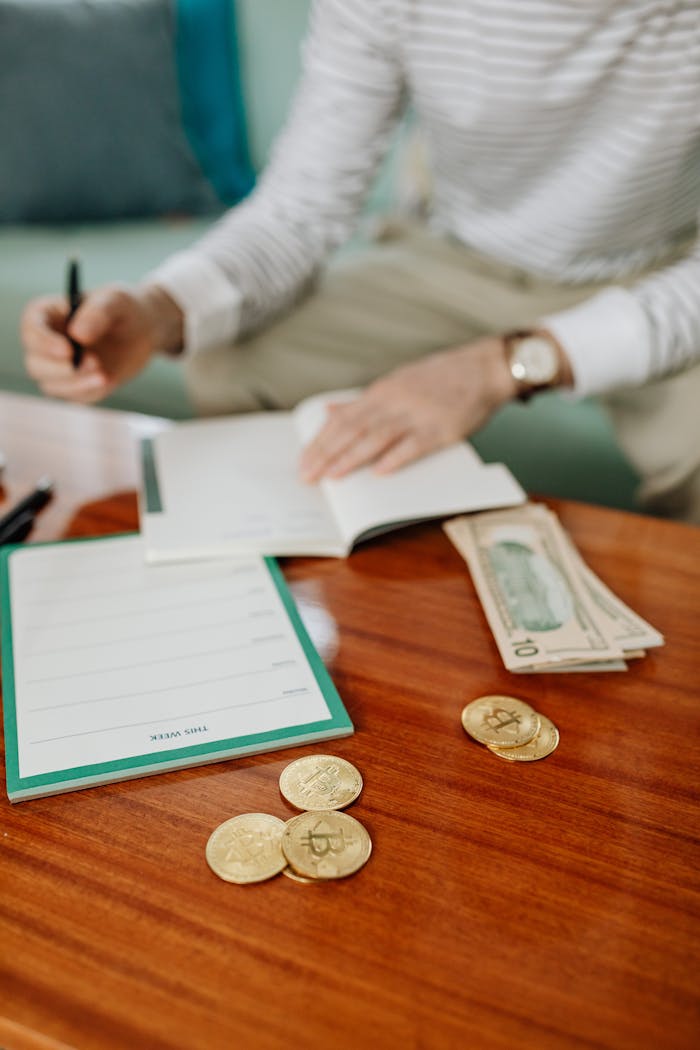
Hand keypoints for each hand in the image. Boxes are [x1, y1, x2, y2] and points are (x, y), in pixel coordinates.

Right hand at [21, 283, 182, 403]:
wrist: (144, 331)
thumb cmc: (125, 308)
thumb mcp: (116, 300)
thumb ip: (98, 312)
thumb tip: (77, 334)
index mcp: (48, 314)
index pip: (31, 328)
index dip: (43, 342)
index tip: (68, 351)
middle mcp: (47, 343)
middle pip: (35, 363)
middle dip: (60, 370)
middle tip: (94, 363)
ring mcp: (59, 367)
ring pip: (51, 385)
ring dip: (77, 384)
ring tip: (105, 375)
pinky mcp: (76, 385)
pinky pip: (74, 398)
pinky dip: (90, 393)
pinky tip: (110, 380)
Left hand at [299, 337, 517, 481]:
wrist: (484, 367)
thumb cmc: (440, 378)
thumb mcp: (397, 382)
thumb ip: (362, 401)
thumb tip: (329, 411)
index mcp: (382, 391)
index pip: (342, 419)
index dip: (320, 441)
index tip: (303, 461)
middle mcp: (395, 401)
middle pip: (353, 429)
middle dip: (327, 454)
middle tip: (308, 475)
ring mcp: (418, 414)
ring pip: (377, 437)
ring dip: (353, 457)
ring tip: (333, 476)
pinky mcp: (442, 428)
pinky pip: (415, 445)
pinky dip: (396, 457)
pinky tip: (379, 472)